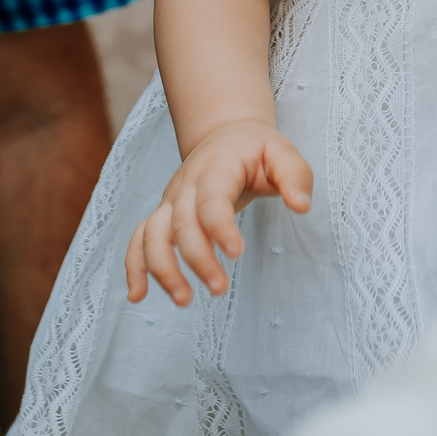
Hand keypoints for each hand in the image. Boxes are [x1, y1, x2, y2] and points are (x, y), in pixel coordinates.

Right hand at [125, 120, 312, 307]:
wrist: (226, 135)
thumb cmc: (256, 150)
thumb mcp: (282, 152)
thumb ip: (296, 176)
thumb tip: (302, 206)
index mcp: (217, 167)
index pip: (211, 199)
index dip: (219, 227)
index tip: (235, 254)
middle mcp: (187, 184)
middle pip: (182, 224)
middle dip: (197, 259)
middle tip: (219, 288)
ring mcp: (171, 200)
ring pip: (152, 234)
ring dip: (162, 269)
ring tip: (183, 300)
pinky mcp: (163, 214)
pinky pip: (139, 239)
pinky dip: (134, 266)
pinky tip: (137, 296)